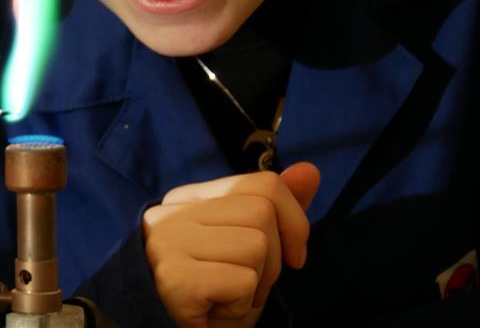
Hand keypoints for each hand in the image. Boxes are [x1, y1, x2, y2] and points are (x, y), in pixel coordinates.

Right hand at [142, 163, 320, 327]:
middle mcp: (172, 212)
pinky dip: (241, 305)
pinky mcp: (174, 278)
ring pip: (256, 245)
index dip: (294, 221)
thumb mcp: (247, 244)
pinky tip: (216, 309)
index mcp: (189, 197)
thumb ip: (275, 208)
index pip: (263, 183)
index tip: (293, 257)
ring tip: (229, 296)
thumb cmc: (214, 288)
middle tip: (246, 284)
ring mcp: (168, 242)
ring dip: (256, 284)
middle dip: (272, 259)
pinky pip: (242, 280)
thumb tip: (311, 170)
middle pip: (262, 212)